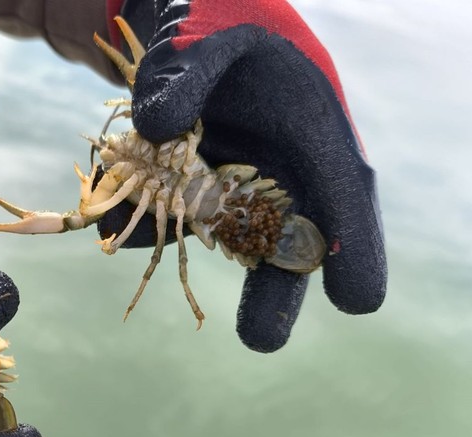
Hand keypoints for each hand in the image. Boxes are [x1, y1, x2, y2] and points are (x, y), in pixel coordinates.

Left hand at [101, 0, 385, 351]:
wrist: (206, 30)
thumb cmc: (222, 24)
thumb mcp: (206, 35)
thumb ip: (187, 73)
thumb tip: (157, 127)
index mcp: (307, 125)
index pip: (339, 187)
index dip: (351, 243)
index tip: (357, 299)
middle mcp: (286, 166)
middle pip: (297, 235)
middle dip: (281, 287)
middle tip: (262, 340)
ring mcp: (247, 184)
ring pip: (251, 243)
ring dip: (247, 283)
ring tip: (250, 335)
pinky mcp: (209, 191)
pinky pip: (198, 227)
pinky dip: (176, 240)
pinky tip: (145, 245)